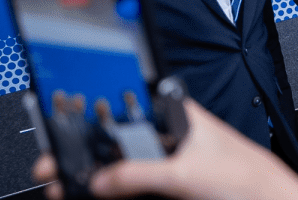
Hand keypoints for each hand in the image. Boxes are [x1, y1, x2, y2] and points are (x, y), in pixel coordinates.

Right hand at [31, 98, 297, 199]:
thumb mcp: (185, 173)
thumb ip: (140, 174)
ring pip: (121, 165)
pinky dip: (112, 191)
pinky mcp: (169, 184)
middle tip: (53, 168)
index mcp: (175, 114)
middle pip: (116, 140)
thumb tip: (102, 179)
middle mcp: (169, 135)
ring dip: (94, 175)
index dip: (88, 117)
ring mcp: (167, 161)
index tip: (60, 131)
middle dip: (83, 153)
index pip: (123, 107)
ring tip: (67, 186)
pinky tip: (95, 196)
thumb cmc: (244, 176)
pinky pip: (133, 185)